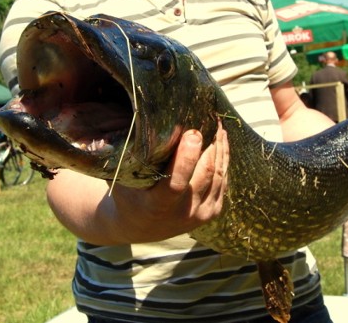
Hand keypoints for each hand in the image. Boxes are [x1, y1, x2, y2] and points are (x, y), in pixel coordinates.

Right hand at [107, 122, 229, 242]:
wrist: (140, 226)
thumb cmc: (129, 194)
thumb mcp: (124, 179)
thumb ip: (132, 158)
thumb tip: (139, 122)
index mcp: (157, 206)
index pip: (176, 183)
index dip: (187, 158)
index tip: (193, 133)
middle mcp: (182, 213)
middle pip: (204, 173)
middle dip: (210, 144)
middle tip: (210, 120)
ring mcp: (200, 214)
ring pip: (218, 174)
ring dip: (220, 147)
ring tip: (218, 125)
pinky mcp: (213, 211)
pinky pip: (223, 179)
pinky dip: (223, 158)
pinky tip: (221, 140)